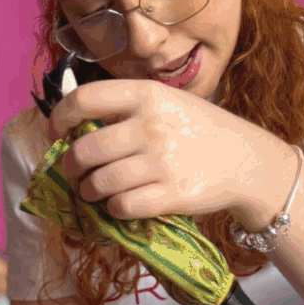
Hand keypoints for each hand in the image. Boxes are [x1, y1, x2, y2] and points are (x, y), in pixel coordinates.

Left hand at [49, 79, 278, 221]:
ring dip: (88, 191)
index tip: (56, 133)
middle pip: (85, 149)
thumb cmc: (198, 130)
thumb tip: (75, 127)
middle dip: (71, 165)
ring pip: (99, 183)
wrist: (246, 161)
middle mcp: (151, 125)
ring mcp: (162, 161)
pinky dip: (113, 209)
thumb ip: (126, 108)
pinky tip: (119, 204)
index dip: (60, 118)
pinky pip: (122, 206)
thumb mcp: (167, 103)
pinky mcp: (172, 195)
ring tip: (93, 191)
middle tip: (75, 171)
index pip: (85, 100)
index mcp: (147, 95)